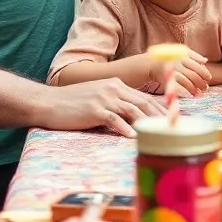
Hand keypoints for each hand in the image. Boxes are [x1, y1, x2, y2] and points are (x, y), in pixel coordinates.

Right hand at [38, 79, 165, 135]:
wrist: (49, 102)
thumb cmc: (74, 103)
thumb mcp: (99, 97)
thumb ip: (116, 103)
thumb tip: (134, 118)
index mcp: (117, 85)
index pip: (144, 97)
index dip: (160, 109)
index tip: (171, 120)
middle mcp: (113, 88)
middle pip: (143, 102)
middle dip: (159, 116)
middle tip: (172, 129)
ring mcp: (104, 98)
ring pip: (132, 110)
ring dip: (147, 122)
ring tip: (160, 133)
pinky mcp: (94, 110)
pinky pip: (114, 119)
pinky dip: (124, 128)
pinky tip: (133, 136)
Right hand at [148, 51, 211, 96]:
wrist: (151, 63)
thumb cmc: (168, 57)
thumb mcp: (180, 51)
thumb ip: (193, 55)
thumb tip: (205, 61)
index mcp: (183, 56)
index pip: (197, 66)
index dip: (204, 73)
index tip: (209, 78)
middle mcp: (178, 63)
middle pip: (194, 75)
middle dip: (201, 83)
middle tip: (206, 88)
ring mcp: (173, 71)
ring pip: (187, 82)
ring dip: (195, 89)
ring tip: (199, 93)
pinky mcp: (168, 79)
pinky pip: (179, 87)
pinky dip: (187, 91)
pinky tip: (192, 94)